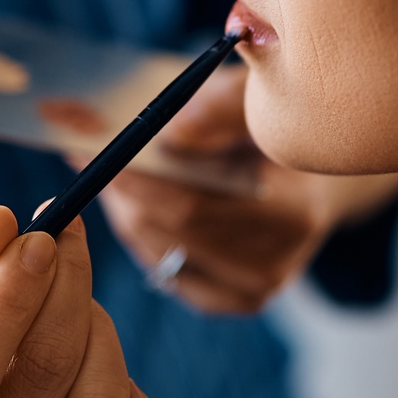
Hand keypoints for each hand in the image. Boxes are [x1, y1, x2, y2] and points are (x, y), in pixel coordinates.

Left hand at [84, 62, 397, 314]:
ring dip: (125, 210)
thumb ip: (220, 107)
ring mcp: (255, 289)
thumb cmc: (277, 125)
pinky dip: (142, 234)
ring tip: (109, 171)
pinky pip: (165, 270)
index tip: (87, 150)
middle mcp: (276, 265)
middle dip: (121, 193)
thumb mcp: (257, 98)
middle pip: (169, 234)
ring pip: (158, 252)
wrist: (312, 173)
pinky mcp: (234, 299)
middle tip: (85, 156)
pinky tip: (136, 202)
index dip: (134, 180)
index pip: (193, 208)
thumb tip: (171, 134)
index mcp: (294, 214)